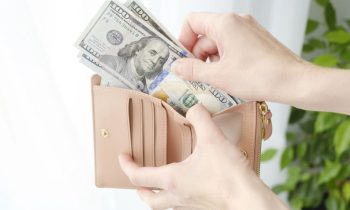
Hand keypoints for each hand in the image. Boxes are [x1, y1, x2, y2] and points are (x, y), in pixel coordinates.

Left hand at [119, 104, 288, 209]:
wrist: (248, 200)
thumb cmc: (229, 176)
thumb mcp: (212, 139)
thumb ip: (201, 119)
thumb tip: (195, 109)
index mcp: (173, 179)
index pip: (139, 175)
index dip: (127, 165)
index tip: (123, 157)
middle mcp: (177, 196)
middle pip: (148, 198)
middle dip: (139, 188)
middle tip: (137, 178)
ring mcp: (189, 205)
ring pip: (164, 205)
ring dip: (157, 195)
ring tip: (160, 183)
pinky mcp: (203, 208)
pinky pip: (182, 205)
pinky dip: (177, 197)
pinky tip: (188, 187)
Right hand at [171, 12, 308, 102]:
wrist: (294, 82)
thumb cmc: (260, 76)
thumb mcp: (218, 76)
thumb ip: (192, 70)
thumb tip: (176, 66)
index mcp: (225, 23)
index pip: (192, 22)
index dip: (183, 40)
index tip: (182, 60)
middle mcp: (237, 22)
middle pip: (205, 34)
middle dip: (197, 56)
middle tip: (196, 76)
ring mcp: (248, 30)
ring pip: (218, 42)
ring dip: (211, 61)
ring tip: (215, 81)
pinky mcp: (255, 41)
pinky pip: (232, 47)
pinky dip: (225, 61)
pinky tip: (228, 78)